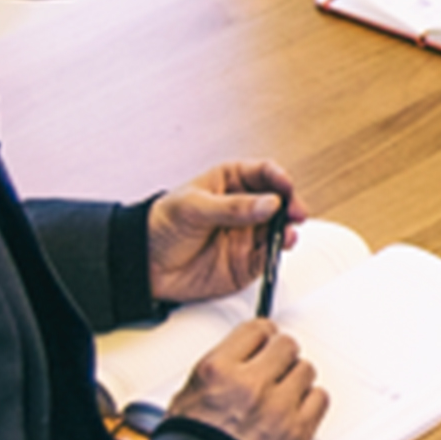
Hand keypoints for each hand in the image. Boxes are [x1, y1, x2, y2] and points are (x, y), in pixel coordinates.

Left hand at [147, 160, 296, 304]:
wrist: (145, 266)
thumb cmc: (160, 225)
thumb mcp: (193, 207)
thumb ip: (233, 207)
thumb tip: (269, 203)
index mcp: (230, 182)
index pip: (263, 173)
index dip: (278, 177)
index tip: (286, 185)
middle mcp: (243, 207)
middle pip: (279, 200)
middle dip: (291, 204)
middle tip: (295, 212)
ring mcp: (247, 234)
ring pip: (279, 228)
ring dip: (287, 229)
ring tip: (286, 233)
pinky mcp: (247, 260)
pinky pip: (270, 255)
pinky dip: (278, 253)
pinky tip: (278, 249)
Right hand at [168, 316, 325, 439]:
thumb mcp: (186, 398)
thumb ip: (218, 372)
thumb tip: (238, 359)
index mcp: (219, 371)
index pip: (256, 330)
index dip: (263, 336)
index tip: (265, 341)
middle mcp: (251, 384)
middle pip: (286, 346)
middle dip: (281, 355)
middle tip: (276, 367)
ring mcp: (278, 407)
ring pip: (306, 370)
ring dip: (296, 379)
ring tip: (283, 393)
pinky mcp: (298, 431)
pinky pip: (320, 399)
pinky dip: (310, 402)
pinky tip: (296, 409)